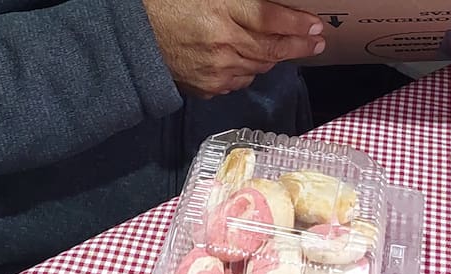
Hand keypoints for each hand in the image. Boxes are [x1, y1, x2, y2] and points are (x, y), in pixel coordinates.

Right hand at [143, 0, 324, 97]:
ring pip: (258, 67)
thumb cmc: (169, 5)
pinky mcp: (205, 87)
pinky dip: (248, 70)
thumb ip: (242, 2)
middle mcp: (221, 43)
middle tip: (317, 42)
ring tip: (286, 48)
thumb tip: (271, 13)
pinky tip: (249, 60)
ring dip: (274, 58)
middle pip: (271, 49)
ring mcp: (214, 70)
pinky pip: (239, 81)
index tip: (316, 26)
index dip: (297, 24)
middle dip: (299, 45)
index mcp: (219, 10)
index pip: (270, 19)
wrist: (134, 35)